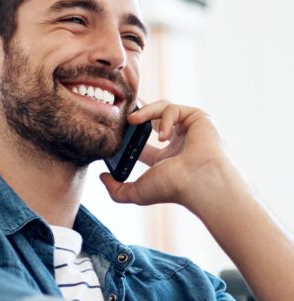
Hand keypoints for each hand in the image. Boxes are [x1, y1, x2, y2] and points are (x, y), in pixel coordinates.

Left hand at [99, 100, 233, 210]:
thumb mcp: (137, 192)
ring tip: (132, 120)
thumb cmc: (173, 188)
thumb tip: (102, 177)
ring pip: (162, 108)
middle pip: (153, 118)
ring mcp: (188, 129)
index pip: (142, 141)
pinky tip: (162, 135)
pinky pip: (173, 108)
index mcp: (165, 158)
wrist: (198, 181)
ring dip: (145, 112)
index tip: (113, 130)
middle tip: (121, 112)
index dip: (127, 133)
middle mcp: (177, 142)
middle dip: (137, 111)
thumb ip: (116, 189)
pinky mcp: (197, 118)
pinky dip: (163, 118)